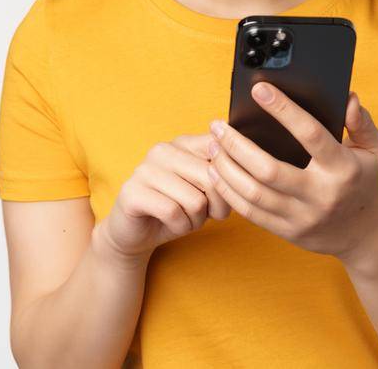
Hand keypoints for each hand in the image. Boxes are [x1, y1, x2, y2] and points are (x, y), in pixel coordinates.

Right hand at [97, 133, 231, 264]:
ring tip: (186, 219)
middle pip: (211, 177)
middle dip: (218, 206)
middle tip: (208, 215)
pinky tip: (172, 225)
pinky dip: (181, 227)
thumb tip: (246, 171)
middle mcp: (163, 150)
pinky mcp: (131, 192)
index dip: (231, 180)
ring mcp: (144, 169)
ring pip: (195, 200)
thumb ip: (223, 175)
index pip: (221, 150)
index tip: (225, 194)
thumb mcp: (206, 189)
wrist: (137, 233)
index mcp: (184, 143)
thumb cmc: (179, 209)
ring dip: (197, 219)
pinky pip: (173, 212)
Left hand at [207, 82, 377, 262]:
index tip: (260, 90)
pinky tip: (217, 172)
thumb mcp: (374, 149)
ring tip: (213, 146)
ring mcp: (302, 216)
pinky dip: (228, 191)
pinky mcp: (287, 231)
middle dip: (236, 145)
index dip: (283, 110)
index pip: (310, 134)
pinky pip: (250, 212)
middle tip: (218, 125)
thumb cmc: (366, 182)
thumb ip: (361, 121)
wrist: (366, 234)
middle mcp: (321, 193)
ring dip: (226, 167)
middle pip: (268, 169)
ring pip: (253, 192)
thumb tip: (348, 97)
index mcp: (343, 168)